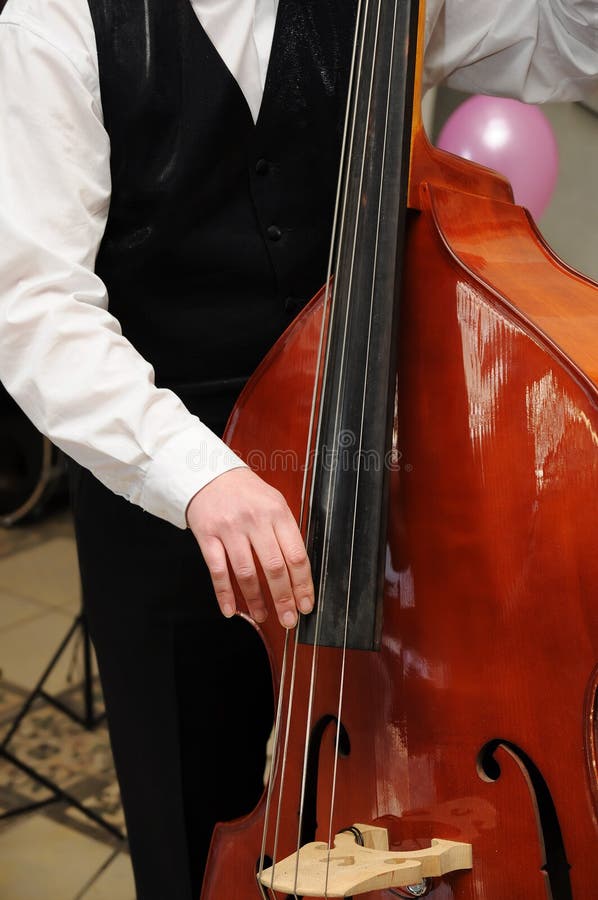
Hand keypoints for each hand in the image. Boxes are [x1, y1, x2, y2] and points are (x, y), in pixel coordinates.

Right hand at [186, 467, 313, 628]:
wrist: (208, 473)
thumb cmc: (245, 492)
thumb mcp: (273, 502)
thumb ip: (286, 531)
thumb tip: (299, 570)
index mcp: (277, 512)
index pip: (296, 554)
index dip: (303, 584)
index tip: (306, 603)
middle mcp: (255, 520)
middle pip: (274, 567)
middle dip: (283, 598)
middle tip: (289, 619)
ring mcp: (230, 528)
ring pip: (246, 572)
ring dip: (256, 599)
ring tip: (263, 616)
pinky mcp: (207, 535)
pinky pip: (217, 570)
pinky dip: (224, 594)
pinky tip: (231, 610)